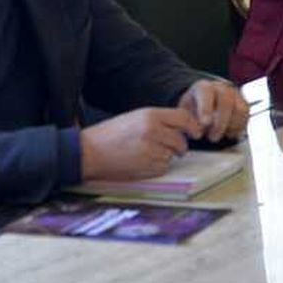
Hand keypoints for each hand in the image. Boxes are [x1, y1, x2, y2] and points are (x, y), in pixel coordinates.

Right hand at [79, 107, 201, 181]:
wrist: (87, 152)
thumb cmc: (110, 134)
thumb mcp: (135, 118)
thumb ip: (159, 120)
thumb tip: (183, 127)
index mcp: (150, 115)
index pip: (184, 118)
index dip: (192, 126)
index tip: (195, 132)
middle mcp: (153, 131)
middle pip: (181, 139)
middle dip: (178, 145)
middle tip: (169, 147)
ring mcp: (151, 150)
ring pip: (172, 154)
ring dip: (165, 155)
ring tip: (144, 152)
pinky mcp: (147, 167)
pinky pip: (163, 167)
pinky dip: (156, 166)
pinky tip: (140, 162)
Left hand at [178, 79, 249, 141]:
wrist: (203, 105)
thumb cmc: (192, 110)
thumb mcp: (184, 113)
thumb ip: (189, 120)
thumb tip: (197, 131)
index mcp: (204, 87)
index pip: (207, 93)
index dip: (206, 108)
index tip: (205, 123)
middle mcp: (222, 88)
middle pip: (227, 101)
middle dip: (220, 122)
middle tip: (212, 137)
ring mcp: (235, 95)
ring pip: (240, 109)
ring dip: (230, 126)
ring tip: (219, 135)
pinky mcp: (244, 105)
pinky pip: (246, 117)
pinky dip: (238, 128)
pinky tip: (227, 134)